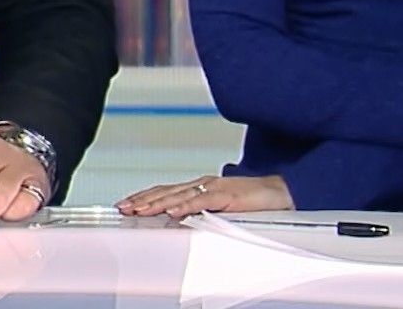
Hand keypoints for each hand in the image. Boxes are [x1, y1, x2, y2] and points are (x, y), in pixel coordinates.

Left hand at [114, 174, 292, 217]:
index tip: (127, 202)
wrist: (279, 192)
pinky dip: (185, 207)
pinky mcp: (227, 196)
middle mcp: (204, 184)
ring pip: (179, 196)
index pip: (167, 190)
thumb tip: (179, 218)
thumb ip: (201, 210)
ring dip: (156, 203)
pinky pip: (202, 202)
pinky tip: (171, 211)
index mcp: (201, 186)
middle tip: (123, 206)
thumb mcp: (220, 206)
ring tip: (139, 209)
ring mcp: (214, 188)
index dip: (146, 195)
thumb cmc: (252, 200)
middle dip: (142, 199)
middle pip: (167, 191)